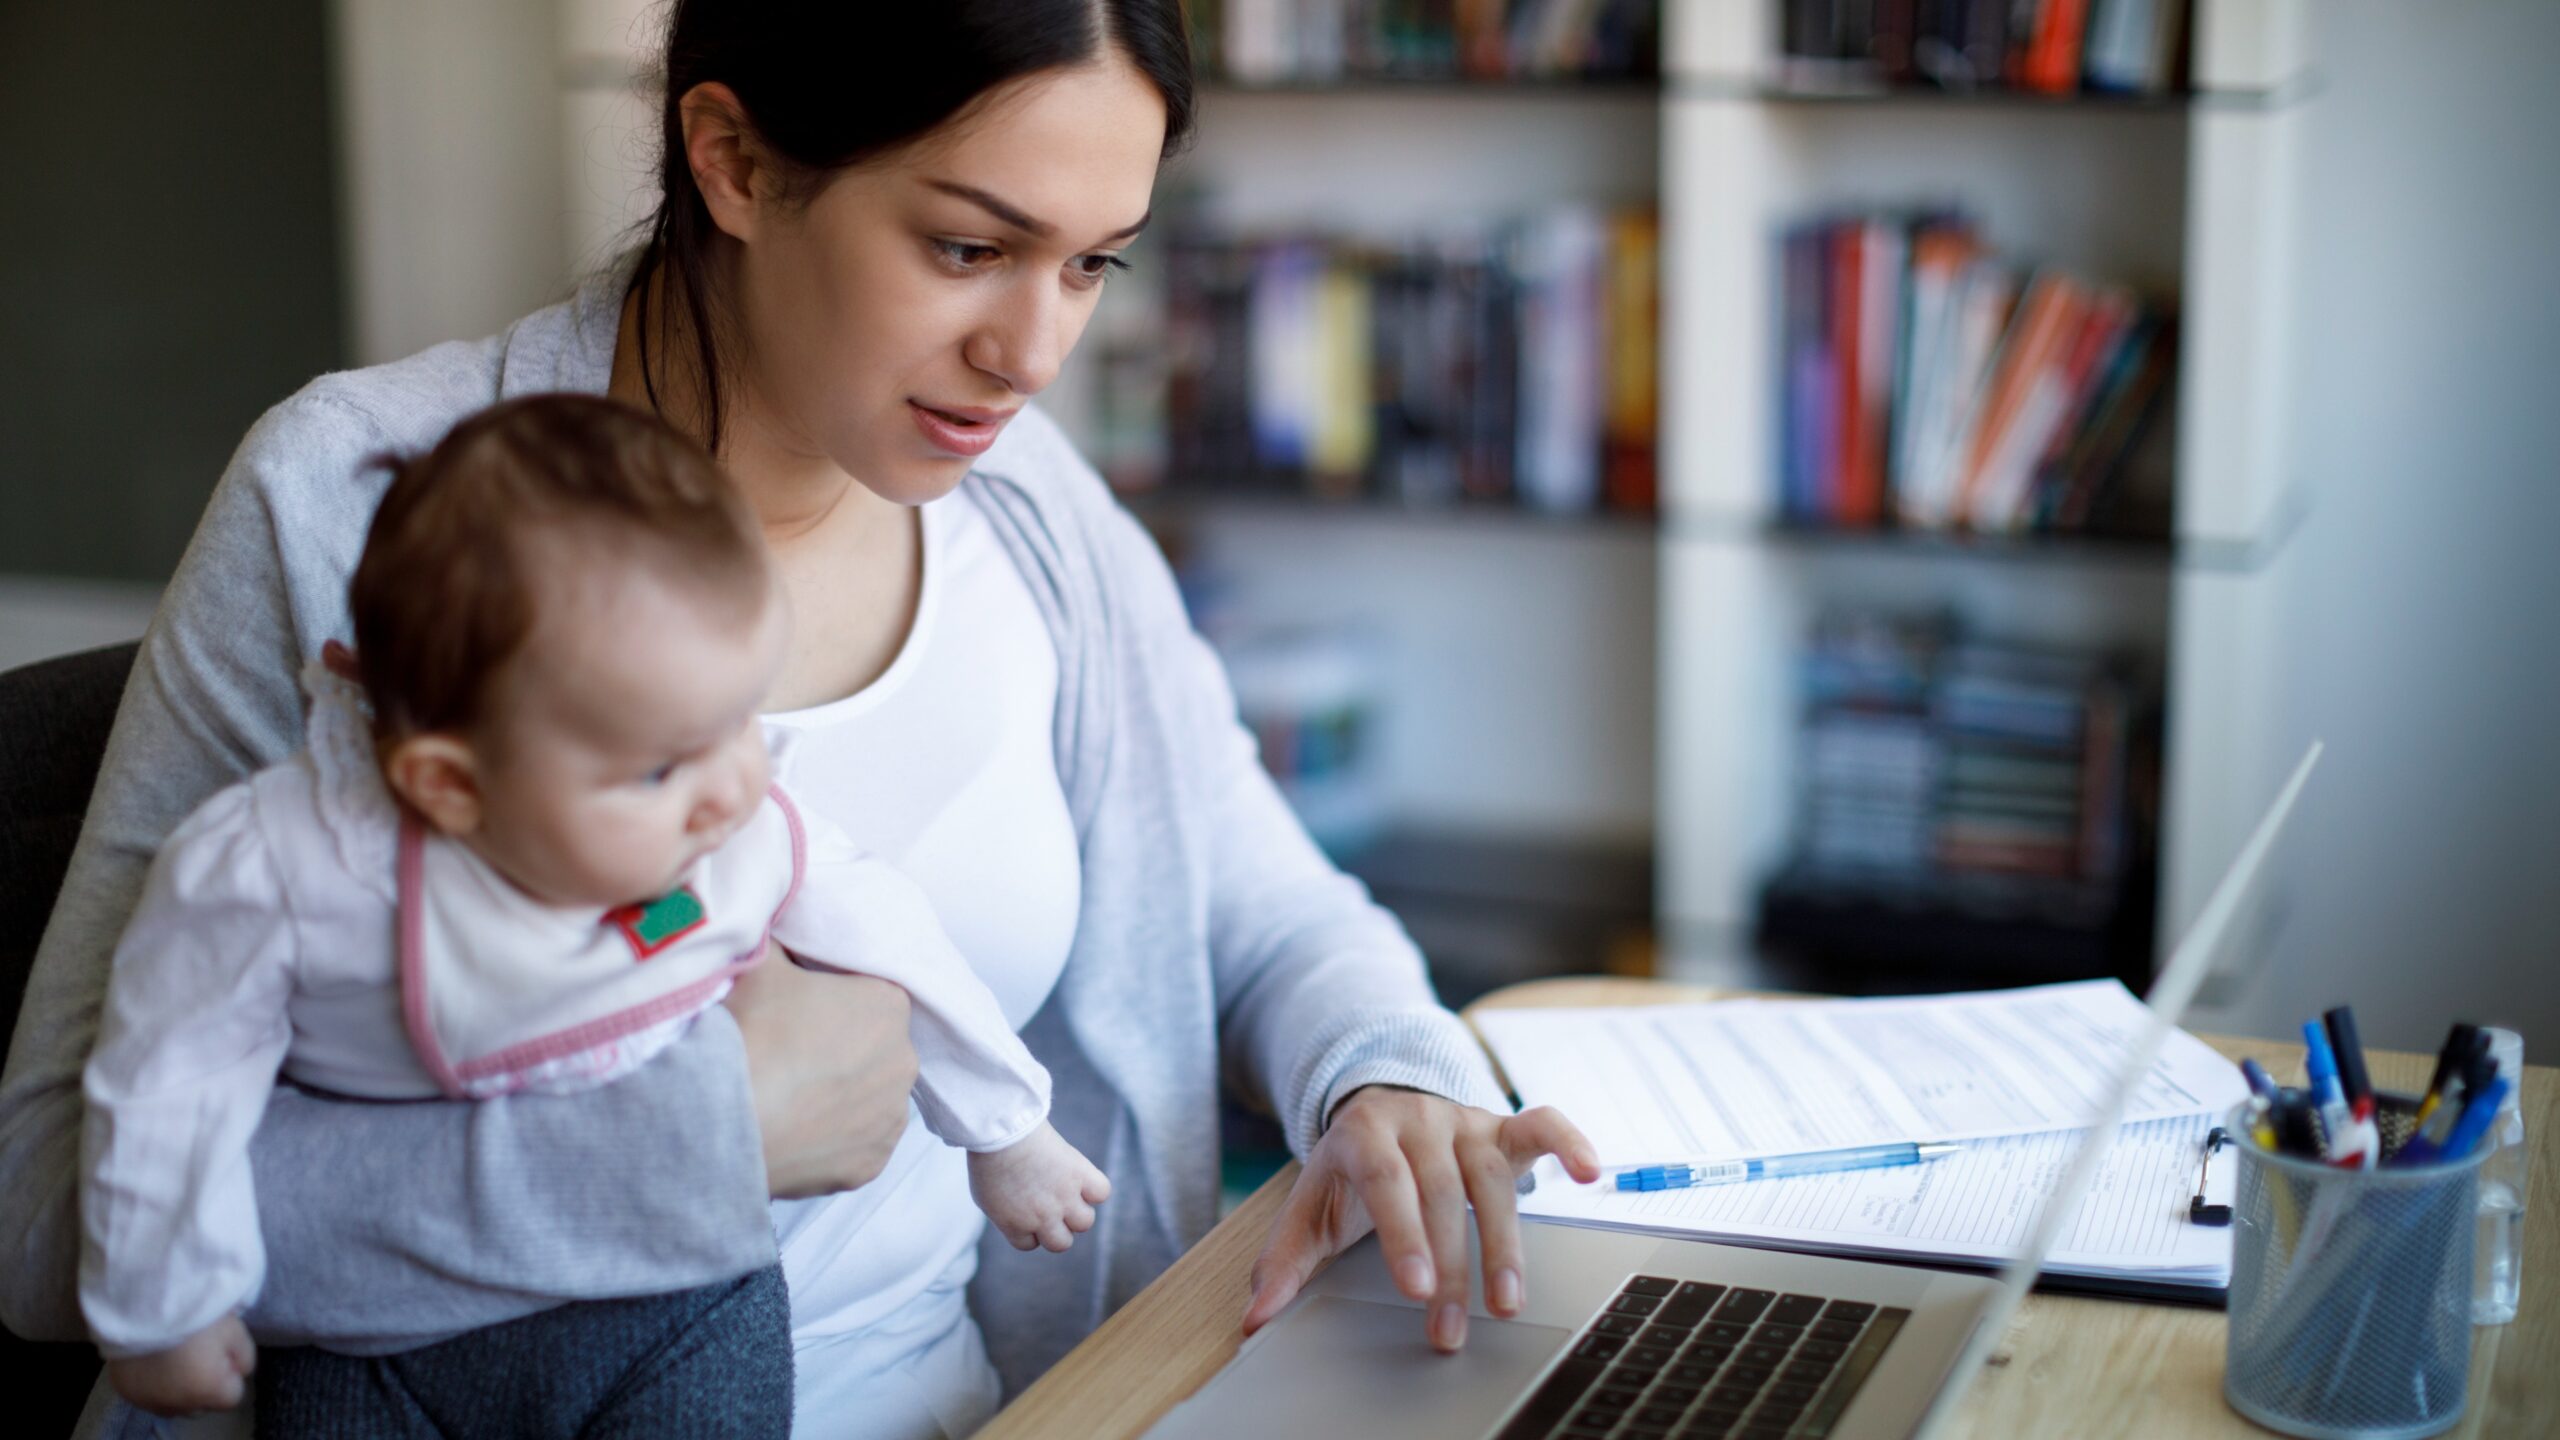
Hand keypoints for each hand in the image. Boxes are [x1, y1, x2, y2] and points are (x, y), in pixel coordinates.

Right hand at [105, 1315, 254, 1416]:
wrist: (143, 1304)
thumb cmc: (194, 1316)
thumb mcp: (234, 1331)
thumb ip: (244, 1358)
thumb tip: (238, 1372)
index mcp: (207, 1392)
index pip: (232, 1396)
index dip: (230, 1372)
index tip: (220, 1351)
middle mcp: (177, 1404)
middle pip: (202, 1402)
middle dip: (204, 1383)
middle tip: (197, 1351)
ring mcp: (147, 1400)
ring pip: (173, 1402)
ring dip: (178, 1386)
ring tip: (173, 1355)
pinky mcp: (126, 1391)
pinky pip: (147, 1394)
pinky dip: (152, 1382)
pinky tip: (153, 1358)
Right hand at [725, 944, 918, 1198]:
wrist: (719, 1122)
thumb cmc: (746, 1033)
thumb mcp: (758, 964)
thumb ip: (778, 939)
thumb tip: (777, 923)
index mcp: (889, 1004)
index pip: (868, 991)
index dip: (830, 997)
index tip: (795, 1008)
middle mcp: (905, 1061)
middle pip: (872, 1045)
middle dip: (839, 1046)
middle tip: (786, 1053)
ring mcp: (890, 1118)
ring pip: (868, 1096)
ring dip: (840, 1093)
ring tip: (787, 1095)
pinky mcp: (871, 1166)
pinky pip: (856, 1143)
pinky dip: (832, 1137)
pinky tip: (795, 1129)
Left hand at [967, 1122, 1113, 1252]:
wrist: (1003, 1132)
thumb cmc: (989, 1158)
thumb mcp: (985, 1196)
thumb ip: (1005, 1213)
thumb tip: (1020, 1217)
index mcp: (1014, 1226)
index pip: (1031, 1244)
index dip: (1030, 1227)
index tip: (1027, 1208)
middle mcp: (1042, 1218)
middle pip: (1062, 1243)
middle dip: (1057, 1226)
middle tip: (1049, 1201)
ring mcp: (1063, 1199)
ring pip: (1085, 1222)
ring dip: (1077, 1209)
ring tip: (1066, 1187)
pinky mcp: (1080, 1176)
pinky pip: (1102, 1192)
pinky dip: (1095, 1187)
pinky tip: (1081, 1177)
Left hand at [1244, 1089, 1598, 1352]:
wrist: (1377, 1104)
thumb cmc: (1348, 1170)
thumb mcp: (1309, 1208)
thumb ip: (1283, 1262)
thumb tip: (1255, 1318)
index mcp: (1365, 1133)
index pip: (1388, 1182)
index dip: (1403, 1233)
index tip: (1415, 1287)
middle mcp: (1419, 1120)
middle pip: (1442, 1193)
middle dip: (1451, 1264)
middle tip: (1450, 1326)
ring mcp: (1465, 1120)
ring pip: (1493, 1177)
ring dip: (1505, 1242)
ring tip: (1508, 1301)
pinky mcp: (1502, 1126)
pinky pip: (1541, 1124)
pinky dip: (1569, 1142)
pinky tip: (1591, 1173)